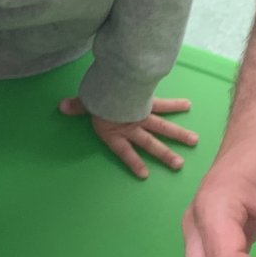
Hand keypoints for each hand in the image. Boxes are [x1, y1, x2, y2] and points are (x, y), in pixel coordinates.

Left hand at [58, 96, 197, 178]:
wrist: (115, 82)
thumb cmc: (100, 95)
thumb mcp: (87, 102)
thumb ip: (78, 107)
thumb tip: (62, 106)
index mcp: (115, 131)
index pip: (125, 152)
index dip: (133, 162)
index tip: (144, 174)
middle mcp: (132, 127)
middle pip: (150, 143)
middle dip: (165, 154)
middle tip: (179, 164)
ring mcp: (143, 116)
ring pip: (163, 127)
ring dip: (178, 134)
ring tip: (194, 141)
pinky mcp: (149, 102)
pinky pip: (163, 104)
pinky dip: (175, 104)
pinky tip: (188, 104)